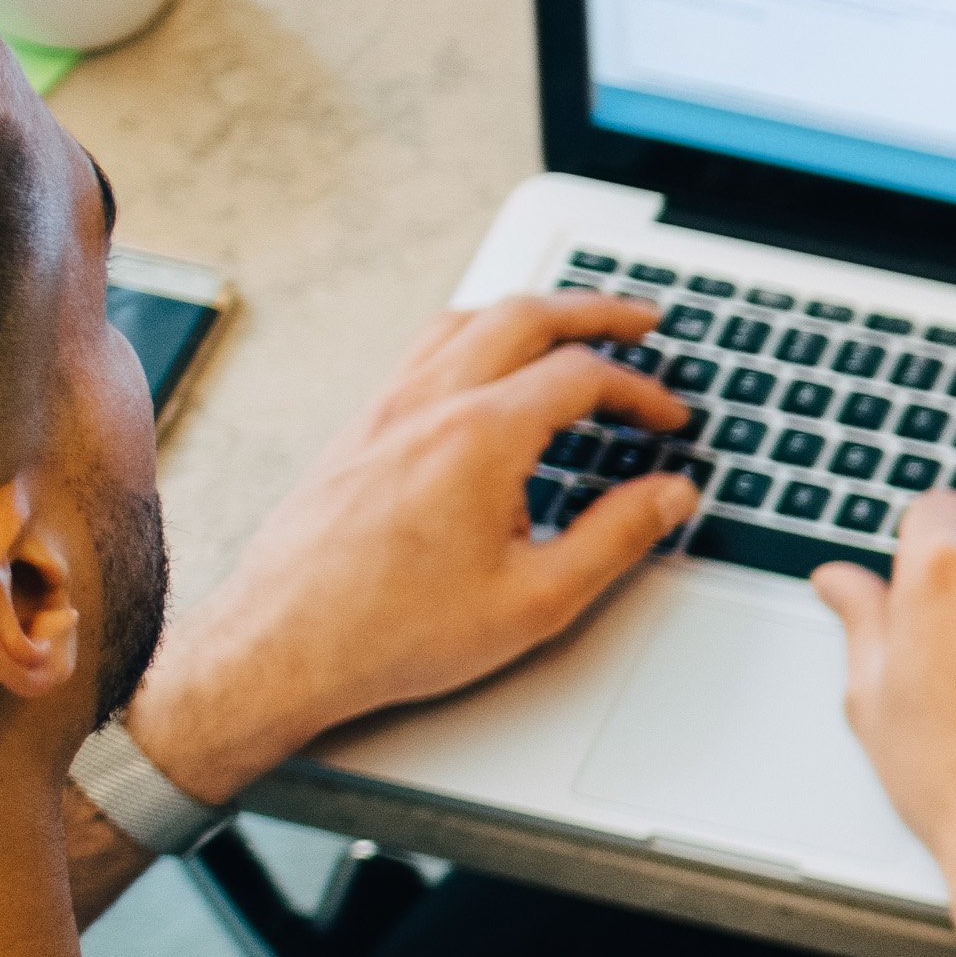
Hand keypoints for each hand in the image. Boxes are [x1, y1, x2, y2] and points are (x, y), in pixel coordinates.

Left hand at [128, 293, 697, 796]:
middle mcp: (429, 405)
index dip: (642, 391)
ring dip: (529, 313)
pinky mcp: (361, 429)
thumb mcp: (538, 599)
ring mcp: (387, 410)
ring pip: (466, 321)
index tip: (670, 418)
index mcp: (480, 438)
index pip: (581, 377)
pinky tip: (488, 366)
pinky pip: (425, 351)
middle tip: (640, 321)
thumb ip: (617, 537)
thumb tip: (668, 496)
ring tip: (569, 325)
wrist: (286, 645)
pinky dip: (476, 336)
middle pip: (524, 318)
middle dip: (594, 311)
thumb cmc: (395, 629)